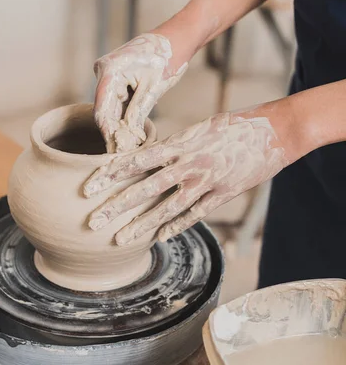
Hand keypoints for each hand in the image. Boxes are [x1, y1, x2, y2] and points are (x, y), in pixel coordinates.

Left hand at [83, 110, 289, 244]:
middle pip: (146, 188)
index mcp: (181, 143)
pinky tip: (158, 237)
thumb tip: (151, 157)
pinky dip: (176, 226)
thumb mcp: (200, 129)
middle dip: (117, 206)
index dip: (112, 173)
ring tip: (121, 239)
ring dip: (142, 225)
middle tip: (94, 221)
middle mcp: (190, 163)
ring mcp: (207, 180)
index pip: (138, 159)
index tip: (89, 185)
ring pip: (168, 207)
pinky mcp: (224, 194)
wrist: (275, 130)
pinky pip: (196, 214)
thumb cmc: (234, 125)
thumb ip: (176, 146)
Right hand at [93, 33, 187, 152]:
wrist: (175, 40)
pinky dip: (123, 115)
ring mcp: (109, 74)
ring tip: (127, 144)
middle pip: (104, 107)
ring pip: (110, 106)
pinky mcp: (117, 78)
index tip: (112, 149)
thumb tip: (129, 135)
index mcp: (109, 69)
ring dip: (118, 124)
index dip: (107, 130)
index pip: (102, 107)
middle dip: (113, 129)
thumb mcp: (153, 89)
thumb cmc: (167, 58)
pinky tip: (130, 131)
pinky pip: (117, 100)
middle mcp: (104, 71)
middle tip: (121, 151)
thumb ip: (138, 112)